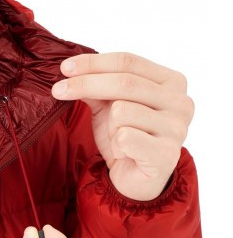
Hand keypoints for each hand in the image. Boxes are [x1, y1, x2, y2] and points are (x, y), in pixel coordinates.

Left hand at [51, 52, 194, 200]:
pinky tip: (126, 153)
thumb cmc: (124, 135)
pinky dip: (116, 145)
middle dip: (85, 84)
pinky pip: (124, 137)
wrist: (135, 177)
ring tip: (118, 138)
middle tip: (57, 90)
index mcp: (170, 81)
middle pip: (124, 82)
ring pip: (121, 111)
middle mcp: (181, 101)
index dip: (93, 62)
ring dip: (109, 127)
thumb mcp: (106, 104)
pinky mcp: (167, 154)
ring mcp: (177, 128)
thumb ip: (94, 84)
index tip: (64, 67)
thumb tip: (69, 69)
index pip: (127, 61)